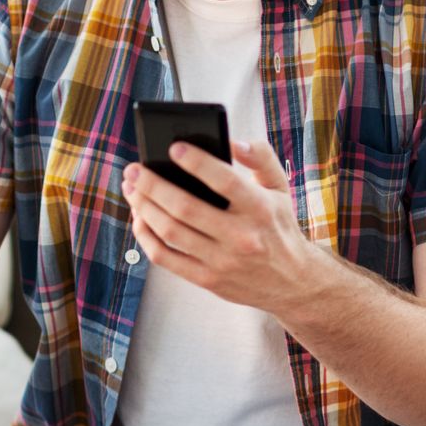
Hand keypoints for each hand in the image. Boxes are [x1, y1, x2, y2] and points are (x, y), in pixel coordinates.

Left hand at [122, 138, 314, 309]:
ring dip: (144, 208)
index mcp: (261, 209)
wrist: (294, 283)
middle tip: (133, 169)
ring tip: (131, 189)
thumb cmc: (279, 227)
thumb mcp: (280, 189)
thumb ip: (261, 157)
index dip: (197, 163)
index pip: (226, 181)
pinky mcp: (208, 280)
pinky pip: (166, 258)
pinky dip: (146, 236)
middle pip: (186, 208)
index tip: (174, 148)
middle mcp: (242, 237)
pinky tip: (139, 218)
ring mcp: (223, 262)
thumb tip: (233, 142)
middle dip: (152, 185)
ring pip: (171, 232)